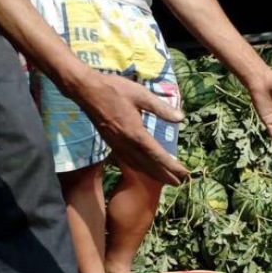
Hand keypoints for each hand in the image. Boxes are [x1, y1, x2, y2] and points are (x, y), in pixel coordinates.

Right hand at [75, 72, 189, 185]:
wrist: (86, 90)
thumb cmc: (114, 89)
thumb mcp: (141, 94)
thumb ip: (161, 108)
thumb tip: (180, 119)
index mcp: (135, 132)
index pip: (157, 154)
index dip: (171, 166)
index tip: (184, 174)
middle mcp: (125, 143)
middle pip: (148, 165)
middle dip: (165, 175)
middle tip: (181, 183)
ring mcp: (116, 145)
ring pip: (137, 165)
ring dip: (153, 175)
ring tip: (167, 181)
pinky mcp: (111, 143)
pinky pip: (128, 161)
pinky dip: (140, 168)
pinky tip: (145, 169)